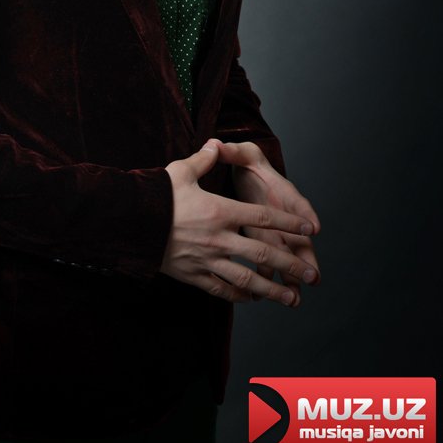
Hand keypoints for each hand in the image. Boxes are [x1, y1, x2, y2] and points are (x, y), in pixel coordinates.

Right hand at [160, 140, 319, 305]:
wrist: (129, 223)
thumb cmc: (156, 195)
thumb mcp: (180, 171)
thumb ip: (203, 160)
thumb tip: (215, 144)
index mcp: (220, 211)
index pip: (263, 217)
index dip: (288, 222)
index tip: (308, 229)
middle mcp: (218, 238)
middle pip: (262, 253)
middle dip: (290, 264)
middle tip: (312, 274)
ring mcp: (207, 260)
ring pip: (247, 279)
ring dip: (272, 290)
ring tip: (291, 298)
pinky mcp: (193, 275)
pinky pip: (222, 289)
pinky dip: (240, 296)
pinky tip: (253, 298)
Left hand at [216, 139, 320, 295]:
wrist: (243, 171)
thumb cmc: (245, 162)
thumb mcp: (241, 154)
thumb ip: (231, 152)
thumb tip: (216, 144)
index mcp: (280, 189)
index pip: (296, 201)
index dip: (304, 214)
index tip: (313, 227)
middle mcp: (281, 213)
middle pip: (297, 237)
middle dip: (305, 257)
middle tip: (313, 276)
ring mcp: (273, 230)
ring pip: (285, 255)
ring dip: (289, 276)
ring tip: (294, 298)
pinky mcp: (261, 240)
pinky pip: (266, 263)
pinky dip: (267, 279)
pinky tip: (264, 297)